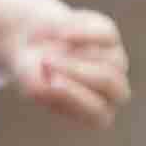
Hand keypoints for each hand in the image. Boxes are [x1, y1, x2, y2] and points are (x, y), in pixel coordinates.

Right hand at [0, 0, 132, 129]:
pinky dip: (82, 31)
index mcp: (93, 109)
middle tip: (48, 62)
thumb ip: (45, 90)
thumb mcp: (31, 83)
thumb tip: (54, 81)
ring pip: (114, 63)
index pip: (101, 114)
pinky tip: (58, 30)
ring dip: (79, 55)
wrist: (29, 36)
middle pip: (116, 89)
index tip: (47, 83)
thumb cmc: (30, 68)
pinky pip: (105, 33)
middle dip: (82, 75)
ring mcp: (115, 61)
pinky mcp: (109, 35)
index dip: (77, 100)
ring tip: (48, 48)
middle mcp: (110, 88)